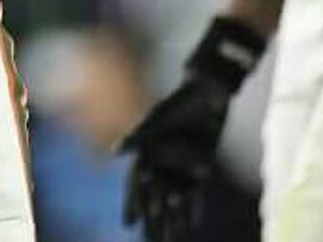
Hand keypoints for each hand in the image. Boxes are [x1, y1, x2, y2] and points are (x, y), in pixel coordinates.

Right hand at [120, 16, 266, 241]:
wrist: (208, 94)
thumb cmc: (180, 104)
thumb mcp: (159, 120)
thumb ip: (138, 137)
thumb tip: (114, 152)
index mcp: (147, 152)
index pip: (136, 185)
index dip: (132, 205)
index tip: (129, 225)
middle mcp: (162, 162)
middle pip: (154, 197)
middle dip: (153, 221)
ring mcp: (181, 165)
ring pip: (174, 199)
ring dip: (173, 220)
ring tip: (172, 241)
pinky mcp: (200, 165)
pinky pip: (194, 192)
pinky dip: (193, 208)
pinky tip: (193, 225)